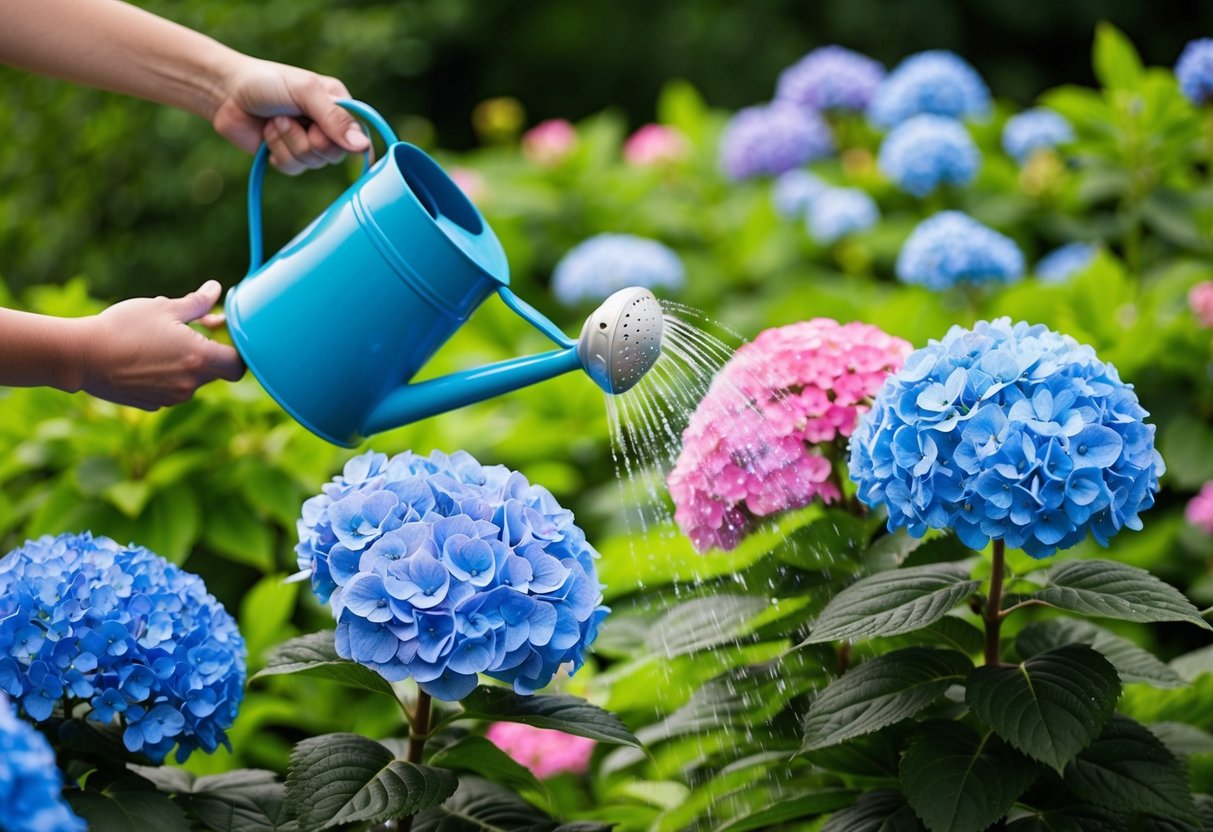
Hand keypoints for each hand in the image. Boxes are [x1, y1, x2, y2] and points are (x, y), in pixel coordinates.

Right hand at [78, 280, 244, 409]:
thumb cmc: (124, 327)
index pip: (238, 366)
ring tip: (160, 339)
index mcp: (200, 359)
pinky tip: (144, 358)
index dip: (238, 352)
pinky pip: (171, 388)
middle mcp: (190, 384)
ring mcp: (172, 398)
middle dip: (208, 349)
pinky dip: (167, 375)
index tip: (227, 338)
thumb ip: (197, 303)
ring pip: (192, 379)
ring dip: (186, 362)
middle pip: (215, 370)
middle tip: (190, 326)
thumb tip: (216, 290)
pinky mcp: (153, 404)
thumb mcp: (163, 307)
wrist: (81, 357)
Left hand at [211, 57, 370, 173]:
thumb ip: (335, 118)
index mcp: (339, 106)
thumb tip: (363, 147)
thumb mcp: (305, 92)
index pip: (358, 135)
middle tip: (291, 118)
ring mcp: (307, 143)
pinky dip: (278, 151)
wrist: (226, 93)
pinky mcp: (288, 157)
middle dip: (308, 139)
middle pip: (335, 154)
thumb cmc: (267, 82)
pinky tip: (268, 134)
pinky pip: (293, 168)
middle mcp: (327, 127)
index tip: (320, 129)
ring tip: (275, 120)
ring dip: (288, 141)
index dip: (343, 139)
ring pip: (312, 162)